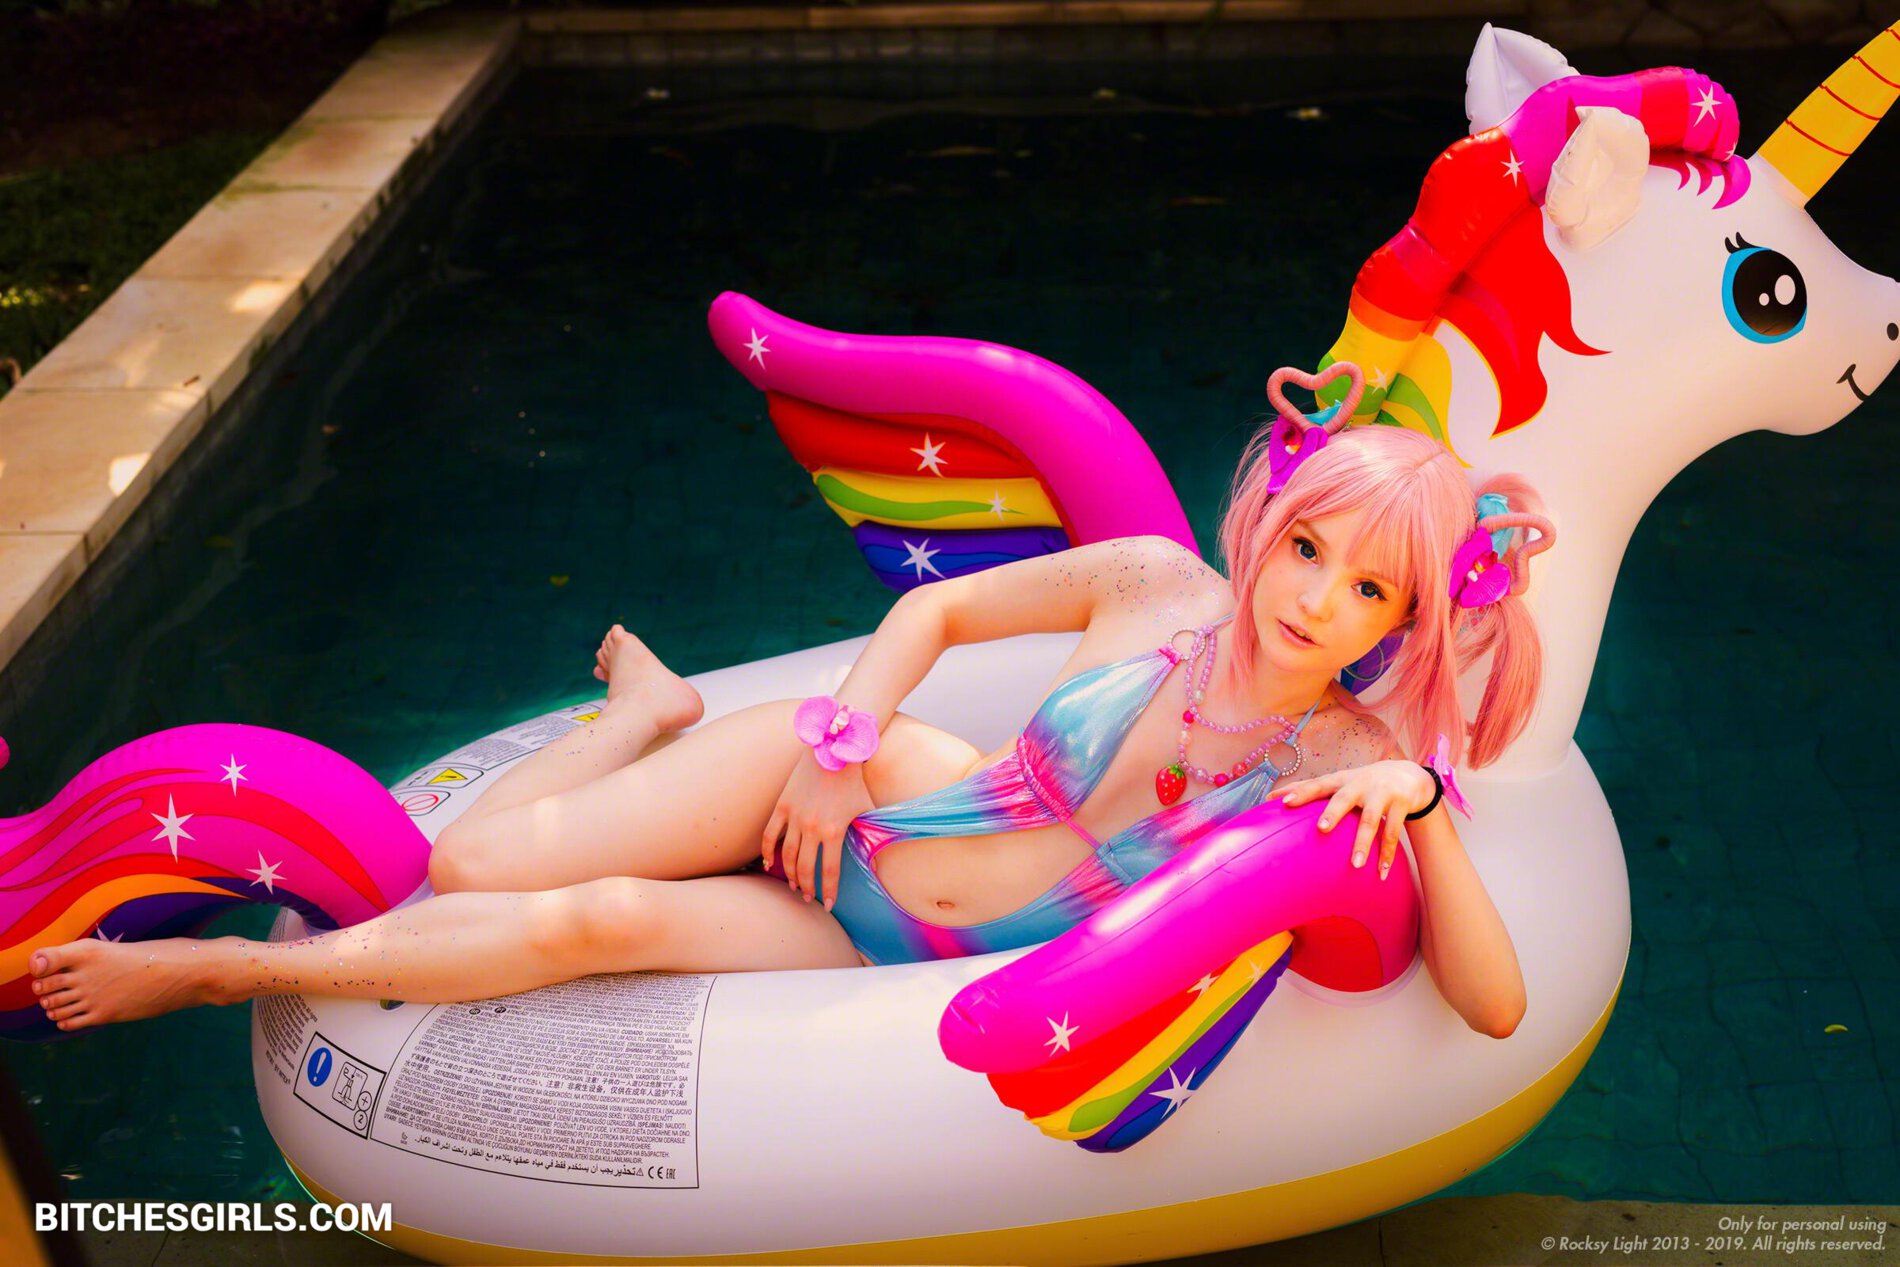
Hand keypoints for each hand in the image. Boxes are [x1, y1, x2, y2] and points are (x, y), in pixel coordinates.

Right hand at [762, 750, 873, 909]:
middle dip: (807, 886)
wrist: (832, 752)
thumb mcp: (867, 808)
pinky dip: (767, 851)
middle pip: (805, 867)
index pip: (830, 871)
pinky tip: (770, 865)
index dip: (828, 891)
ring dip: (789, 874)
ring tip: (793, 885)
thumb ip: (873, 834)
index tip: (828, 905)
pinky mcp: (782, 806)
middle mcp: (812, 827)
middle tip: (808, 897)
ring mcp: (794, 816)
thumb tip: (881, 860)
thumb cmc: (853, 781)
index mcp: (834, 831)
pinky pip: (769, 834)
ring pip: (787, 855)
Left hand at [1272, 760, 1436, 880]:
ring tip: (1354, 865)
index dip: (1300, 792)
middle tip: (1322, 829)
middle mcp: (1360, 784)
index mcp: (1341, 780)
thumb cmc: (1362, 782)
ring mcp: (1381, 793)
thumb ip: (1309, 789)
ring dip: (1363, 844)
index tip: (1283, 803)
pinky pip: (1393, 833)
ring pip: (1371, 820)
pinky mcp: (1401, 805)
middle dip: (1333, 813)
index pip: (1317, 784)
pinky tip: (1381, 874)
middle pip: (1344, 799)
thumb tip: (1269, 797)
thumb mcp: (1339, 782)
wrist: (1409, 775)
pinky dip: (1387, 854)